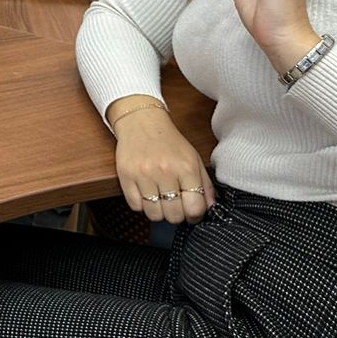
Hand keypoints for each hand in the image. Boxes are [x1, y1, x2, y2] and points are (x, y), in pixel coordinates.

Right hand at [110, 98, 215, 223]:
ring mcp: (143, 174)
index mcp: (186, 167)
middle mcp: (165, 171)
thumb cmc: (168, 141)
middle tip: (174, 204)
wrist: (141, 121)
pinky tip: (145, 193)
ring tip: (159, 199)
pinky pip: (135, 207)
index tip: (191, 211)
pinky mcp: (125, 176)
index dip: (195, 215)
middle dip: (176, 214)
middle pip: (174, 215)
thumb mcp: (193, 158)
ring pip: (154, 214)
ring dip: (158, 211)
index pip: (195, 208)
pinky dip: (141, 204)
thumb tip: (211, 208)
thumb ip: (205, 185)